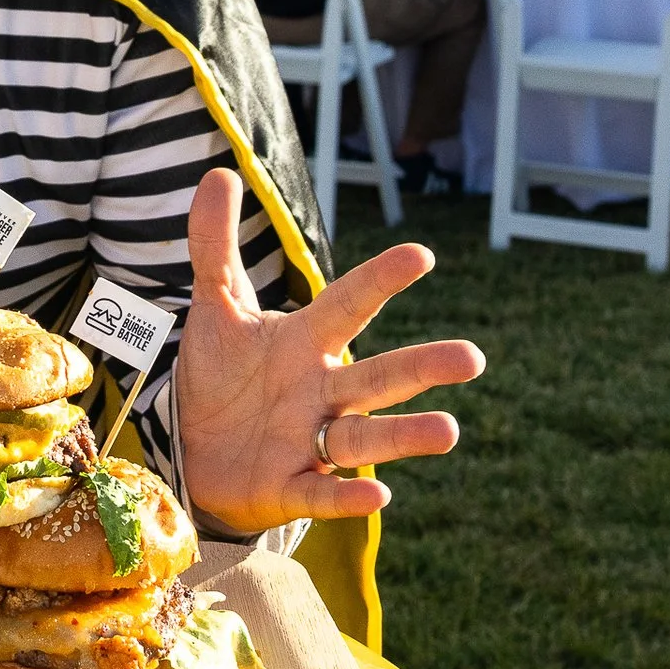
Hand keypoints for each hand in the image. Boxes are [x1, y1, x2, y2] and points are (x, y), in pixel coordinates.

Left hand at [176, 169, 483, 533]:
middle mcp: (321, 391)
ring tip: (449, 430)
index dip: (380, 280)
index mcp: (307, 342)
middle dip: (423, 367)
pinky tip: (380, 496)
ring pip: (366, 439)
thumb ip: (215, 243)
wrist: (196, 450)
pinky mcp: (290, 486)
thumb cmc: (221, 375)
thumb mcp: (215, 306)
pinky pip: (323, 494)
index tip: (422, 255)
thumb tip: (219, 171)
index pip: (348, 304)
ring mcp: (311, 442)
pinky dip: (348, 498)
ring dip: (405, 436)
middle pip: (378, 376)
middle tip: (473, 357)